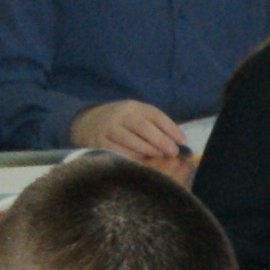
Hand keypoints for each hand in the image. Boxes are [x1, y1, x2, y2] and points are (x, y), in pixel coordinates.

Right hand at [73, 101, 191, 167]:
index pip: (155, 115)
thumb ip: (154, 126)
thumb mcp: (135, 116)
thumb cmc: (120, 123)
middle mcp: (120, 115)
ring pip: (131, 141)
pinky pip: (118, 152)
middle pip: (143, 127)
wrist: (86, 123)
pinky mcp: (99, 143)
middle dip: (161, 140)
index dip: (171, 128)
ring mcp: (108, 129)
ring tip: (159, 156)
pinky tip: (142, 162)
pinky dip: (132, 158)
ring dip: (148, 150)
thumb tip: (178, 142)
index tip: (183, 141)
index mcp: (132, 107)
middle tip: (173, 152)